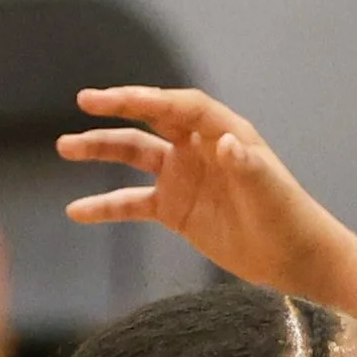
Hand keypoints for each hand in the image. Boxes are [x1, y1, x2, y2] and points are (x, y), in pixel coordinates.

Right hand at [57, 86, 329, 285]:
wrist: (292, 258)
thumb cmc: (288, 217)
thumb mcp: (269, 190)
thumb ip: (248, 165)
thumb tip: (227, 144)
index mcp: (222, 131)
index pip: (179, 105)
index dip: (148, 98)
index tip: (116, 98)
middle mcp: (197, 147)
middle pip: (150, 119)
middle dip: (117, 108)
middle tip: (84, 101)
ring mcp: (183, 177)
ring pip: (133, 155)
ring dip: (100, 149)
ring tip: (64, 147)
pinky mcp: (175, 210)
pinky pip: (132, 203)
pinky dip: (105, 206)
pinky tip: (76, 211)